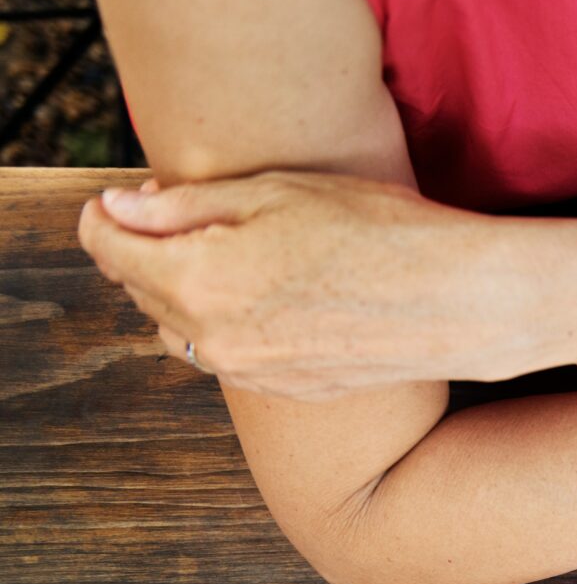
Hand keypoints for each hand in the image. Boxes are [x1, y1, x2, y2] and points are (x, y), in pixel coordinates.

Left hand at [75, 171, 576, 397]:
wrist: (463, 302)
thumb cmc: (379, 231)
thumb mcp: (276, 193)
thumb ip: (183, 204)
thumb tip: (118, 211)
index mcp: (197, 278)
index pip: (106, 245)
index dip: (108, 214)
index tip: (128, 199)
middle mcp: (213, 338)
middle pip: (140, 290)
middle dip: (152, 251)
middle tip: (201, 215)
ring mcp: (251, 373)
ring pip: (184, 331)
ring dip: (193, 294)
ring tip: (247, 259)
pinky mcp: (289, 390)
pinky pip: (233, 356)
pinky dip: (237, 324)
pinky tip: (286, 296)